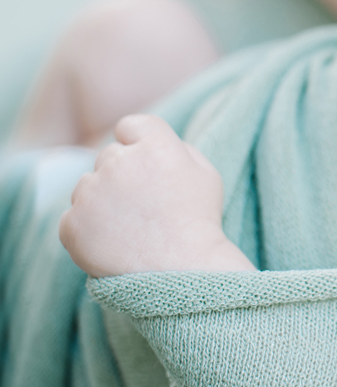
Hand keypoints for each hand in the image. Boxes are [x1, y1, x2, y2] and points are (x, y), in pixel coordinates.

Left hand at [59, 115, 254, 276]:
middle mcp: (118, 162)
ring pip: (87, 185)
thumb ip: (177, 147)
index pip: (130, 125)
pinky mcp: (72, 224)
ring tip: (130, 227)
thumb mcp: (206, 173)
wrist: (183, 270)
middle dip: (122, 175)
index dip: (138, 142)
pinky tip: (113, 241)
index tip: (146, 164)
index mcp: (154, 146)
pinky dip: (87, 228)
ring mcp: (91, 193)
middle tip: (144, 205)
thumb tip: (148, 142)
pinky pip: (73, 216)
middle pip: (109, 156)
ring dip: (102, 200)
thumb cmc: (198, 220)